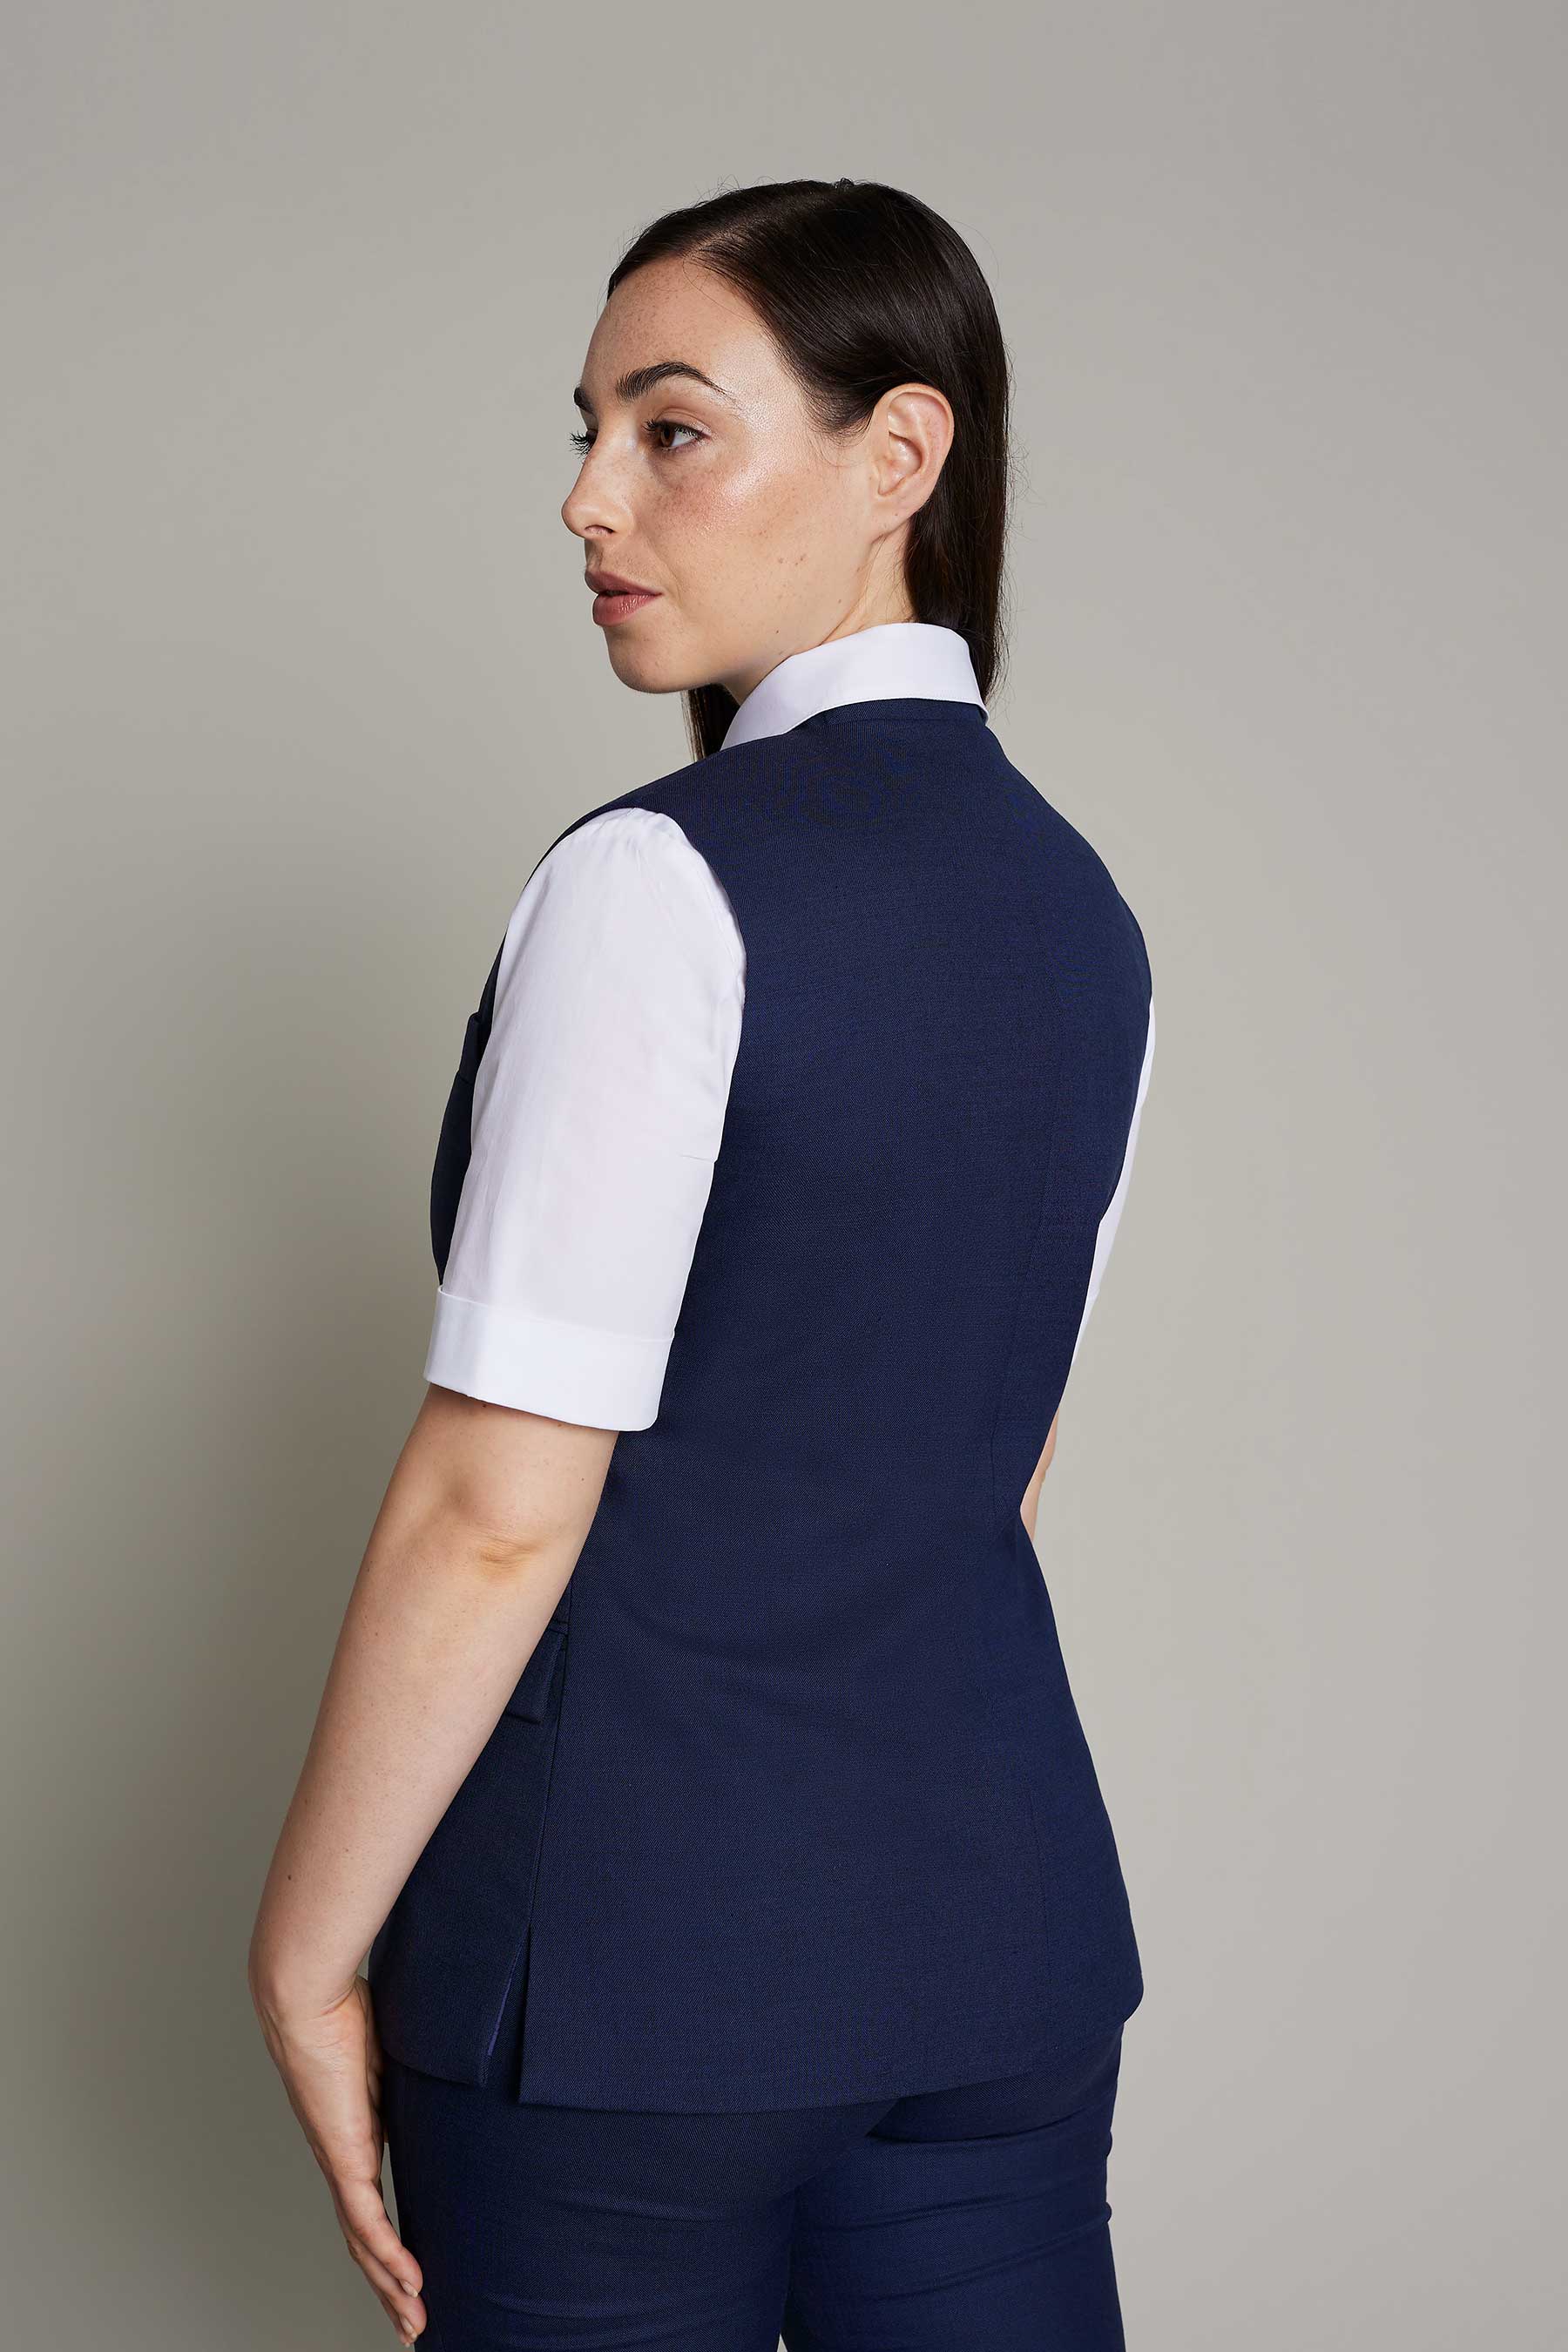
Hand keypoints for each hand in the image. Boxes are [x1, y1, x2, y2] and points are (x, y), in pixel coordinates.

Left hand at [253, 1971, 426, 2344]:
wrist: (307, 1997)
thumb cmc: (344, 2009)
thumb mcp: (394, 2052)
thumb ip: (415, 2073)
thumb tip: (451, 2064)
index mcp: (355, 2138)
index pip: (371, 2208)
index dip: (390, 2245)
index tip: (411, 2274)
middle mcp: (342, 2160)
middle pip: (364, 2240)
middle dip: (388, 2286)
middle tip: (411, 2322)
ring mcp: (340, 2161)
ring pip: (364, 2243)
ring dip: (389, 2287)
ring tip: (413, 2320)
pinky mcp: (343, 2155)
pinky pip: (367, 2220)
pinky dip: (388, 2256)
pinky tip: (408, 2283)